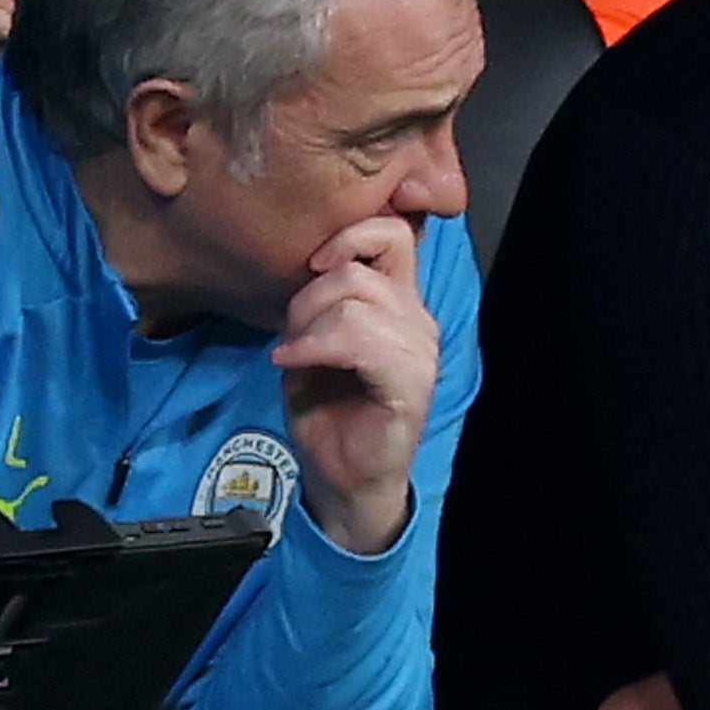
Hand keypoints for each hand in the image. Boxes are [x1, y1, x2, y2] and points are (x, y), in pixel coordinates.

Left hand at [269, 215, 440, 554]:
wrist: (341, 476)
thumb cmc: (327, 409)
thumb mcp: (313, 339)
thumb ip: (321, 299)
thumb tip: (309, 267)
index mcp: (400, 301)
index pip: (392, 233)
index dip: (350, 234)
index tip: (313, 263)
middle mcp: (417, 318)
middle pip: (358, 268)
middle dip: (308, 296)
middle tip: (291, 333)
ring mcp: (419, 349)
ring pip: (355, 300)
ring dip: (308, 324)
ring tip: (293, 353)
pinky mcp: (410, 381)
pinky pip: (359, 340)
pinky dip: (315, 346)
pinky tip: (290, 362)